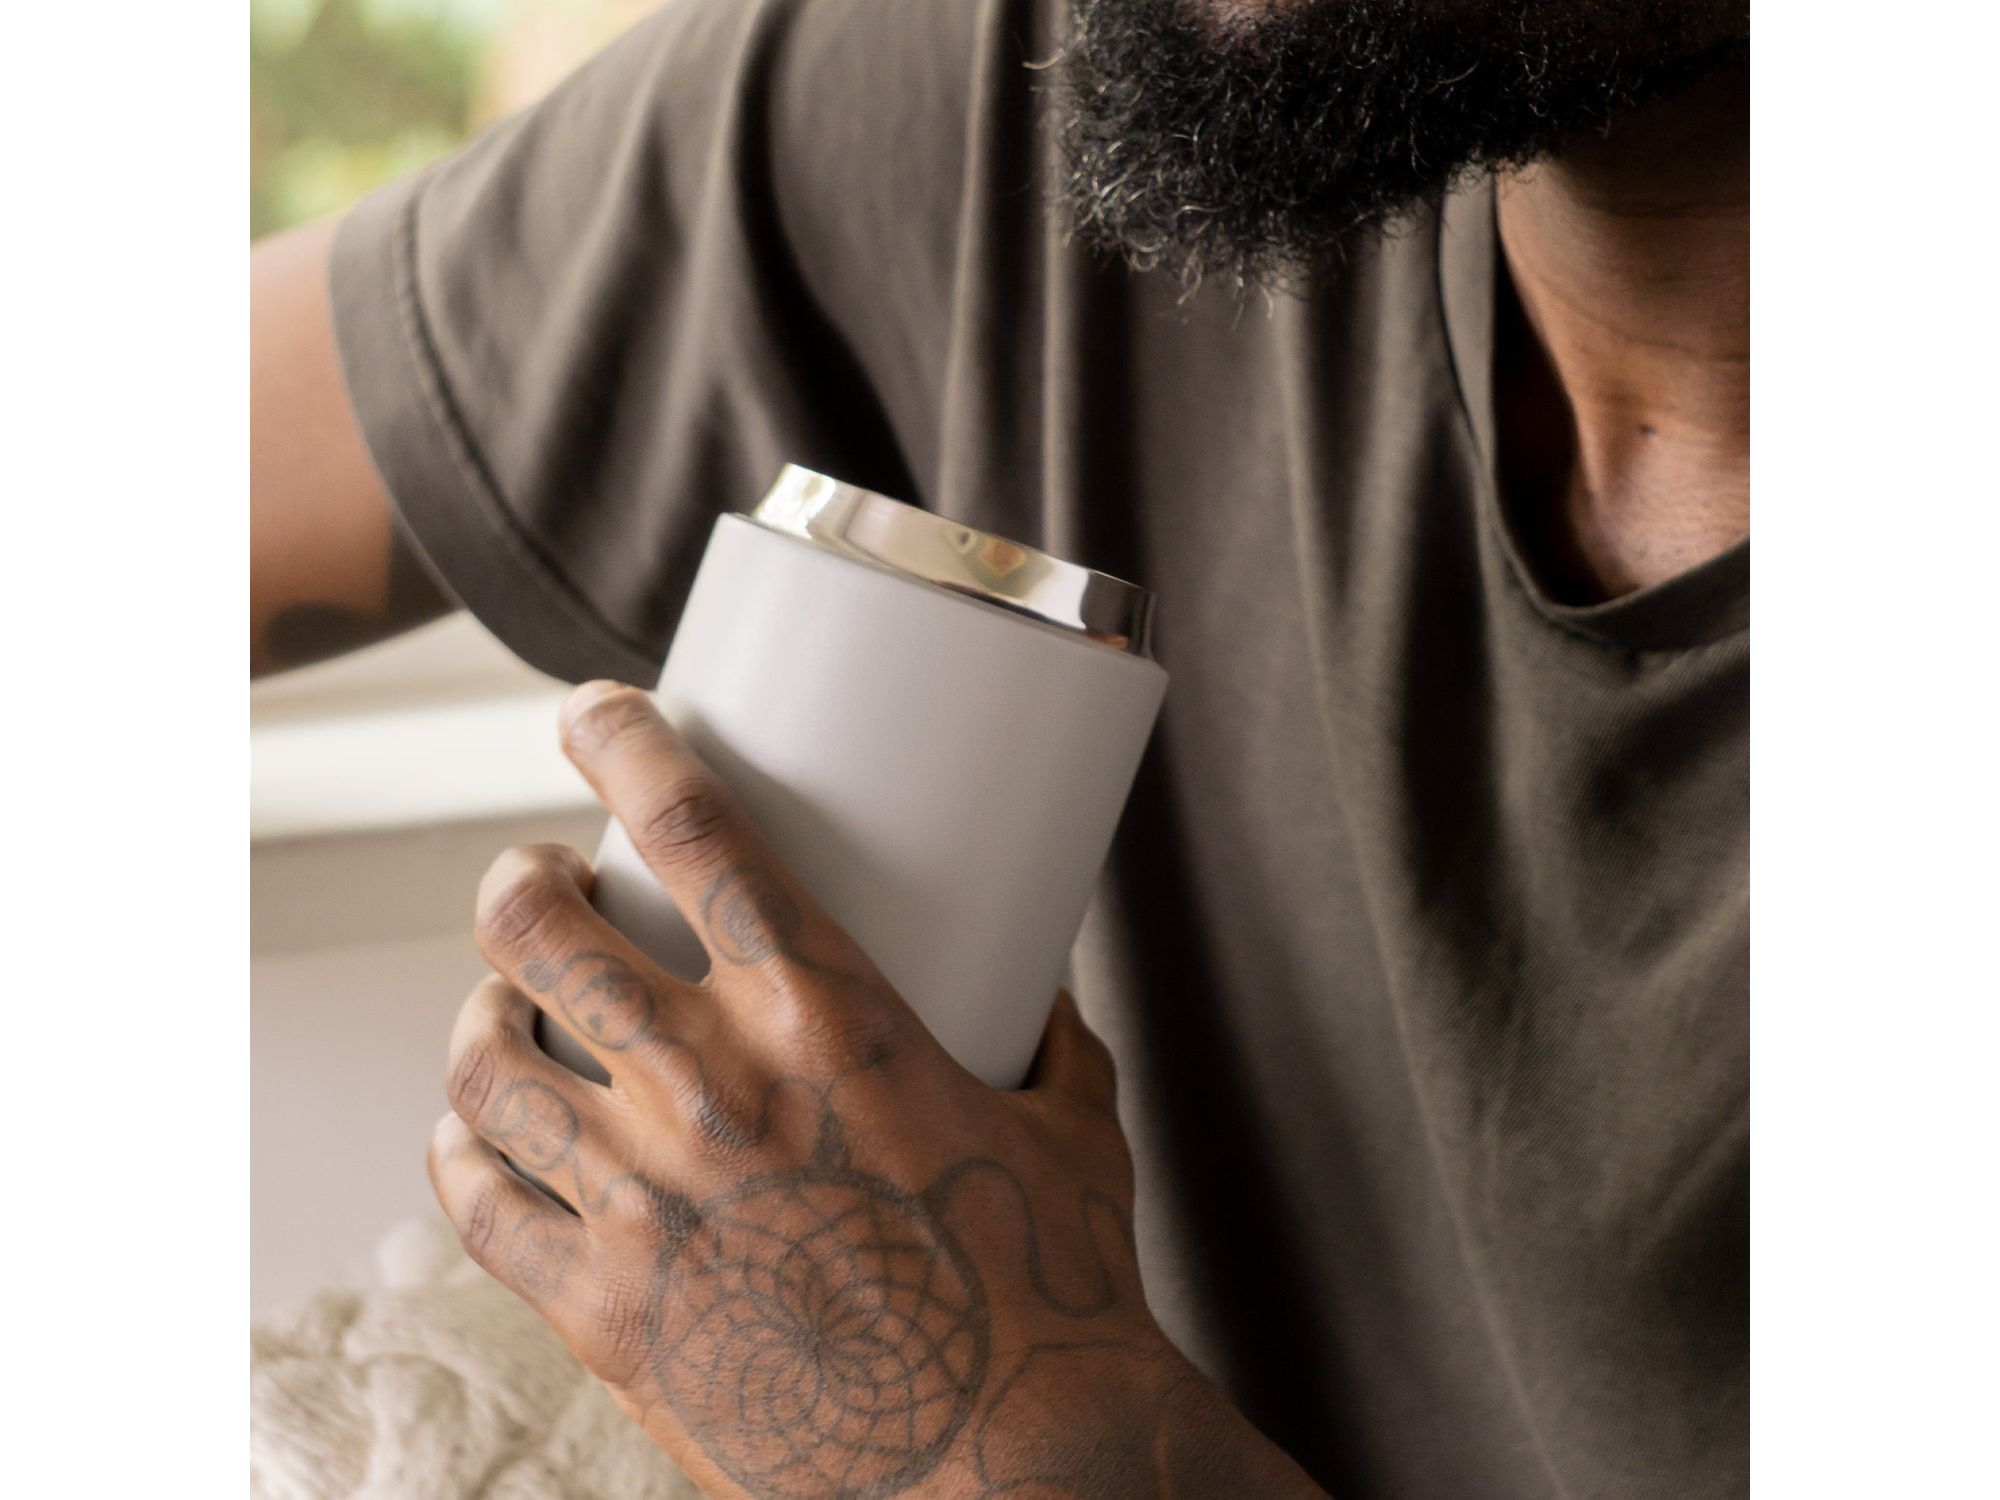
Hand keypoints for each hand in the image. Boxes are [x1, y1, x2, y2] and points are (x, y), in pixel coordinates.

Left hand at [428, 682, 1313, 1498]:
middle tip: (540, 882)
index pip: (689, 824)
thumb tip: (1047, 991)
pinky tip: (476, 1134)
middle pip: (540, 930)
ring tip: (497, 1009)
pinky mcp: (604, 1309)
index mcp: (826, 1014)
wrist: (1008, 1470)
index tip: (592, 712)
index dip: (620, 739)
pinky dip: (457, 1148)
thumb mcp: (1071, 1129)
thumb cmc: (1052, 1295)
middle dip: (519, 881)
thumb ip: (1050, 1040)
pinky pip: (477, 1200)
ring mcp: (646, 1199)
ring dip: (476, 1014)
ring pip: (483, 1062)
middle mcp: (713, 1086)